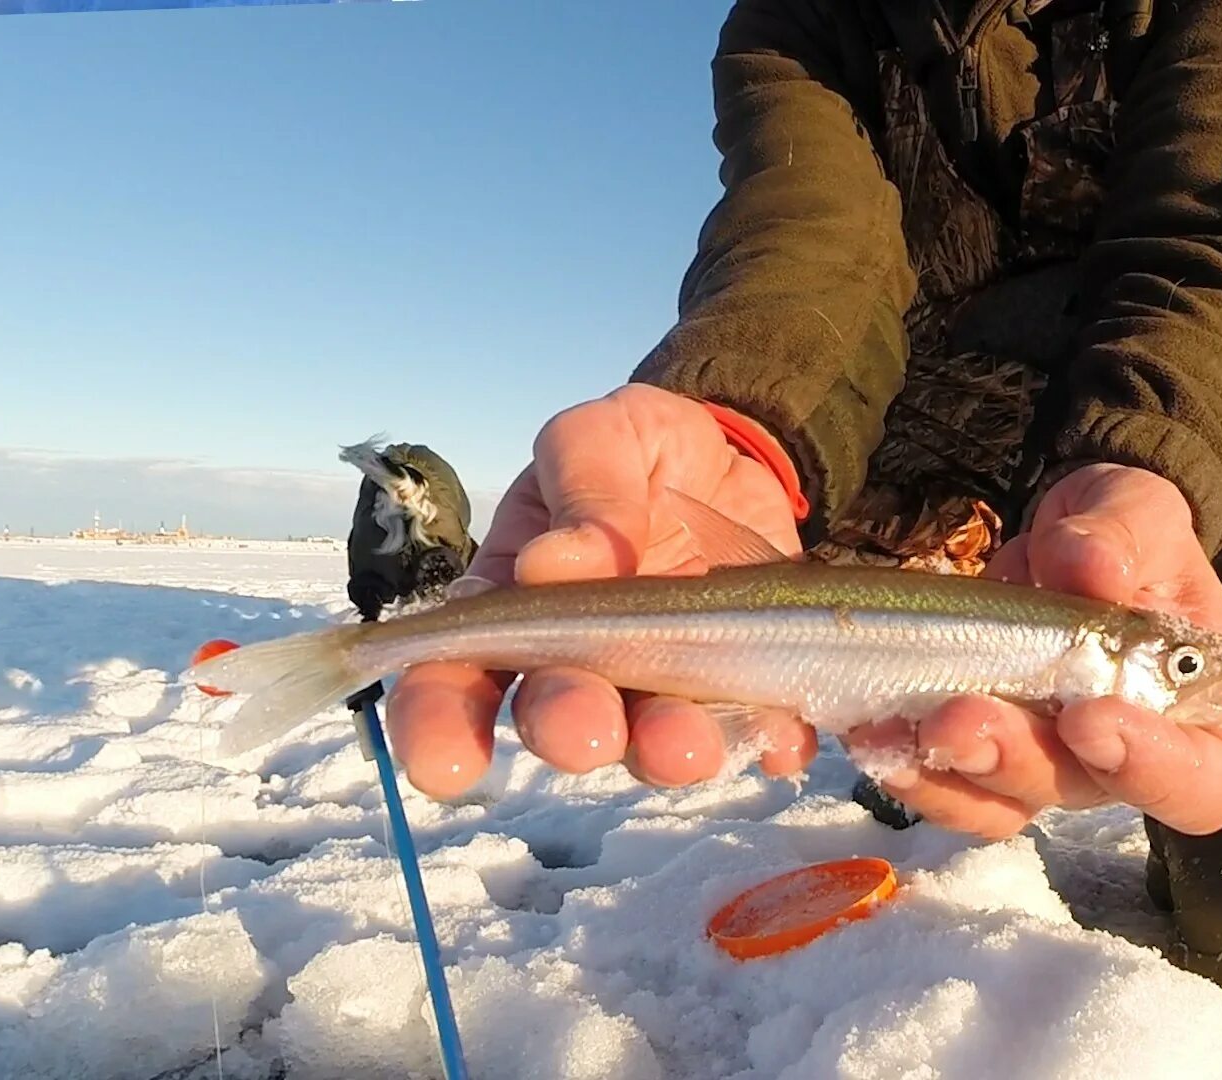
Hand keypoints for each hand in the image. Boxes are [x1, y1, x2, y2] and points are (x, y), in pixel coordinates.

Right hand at [383, 384, 820, 798]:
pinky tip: (783, 740)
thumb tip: (553, 561)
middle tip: (586, 732)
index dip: (438, 728)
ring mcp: (664, 686)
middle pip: (557, 720)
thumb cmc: (639, 453)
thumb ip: (582, 483)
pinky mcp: (747, 691)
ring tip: (686, 745)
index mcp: (517, 606)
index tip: (447, 762)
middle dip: (569, 731)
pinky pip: (759, 734)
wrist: (736, 459)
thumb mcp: (604, 436)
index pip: (452, 681)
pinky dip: (770, 742)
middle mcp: (582, 665)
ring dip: (665, 750)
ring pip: (652, 743)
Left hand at [841, 464, 1221, 839]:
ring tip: (889, 733)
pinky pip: (945, 778)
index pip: (1195, 782)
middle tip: (959, 717)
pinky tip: (868, 729)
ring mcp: (1047, 761)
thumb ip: (1126, 536)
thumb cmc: (1129, 533)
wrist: (1071, 539)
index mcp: (1194, 717)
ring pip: (999, 801)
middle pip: (1077, 792)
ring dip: (943, 775)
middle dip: (1013, 759)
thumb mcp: (1140, 511)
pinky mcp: (984, 752)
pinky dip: (904, 760)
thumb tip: (1093, 569)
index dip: (1149, 771)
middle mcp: (1122, 759)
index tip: (1090, 717)